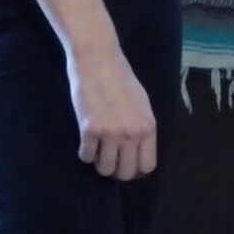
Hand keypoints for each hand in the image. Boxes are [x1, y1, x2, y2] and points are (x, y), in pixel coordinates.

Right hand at [66, 47, 156, 180]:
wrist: (99, 61)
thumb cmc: (121, 79)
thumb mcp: (142, 104)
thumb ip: (141, 128)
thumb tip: (138, 152)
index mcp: (148, 127)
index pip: (148, 165)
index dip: (136, 169)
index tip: (127, 164)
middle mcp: (132, 134)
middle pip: (126, 173)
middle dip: (117, 171)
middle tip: (110, 160)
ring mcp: (110, 134)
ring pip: (105, 170)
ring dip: (99, 163)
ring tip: (98, 149)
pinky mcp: (89, 130)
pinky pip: (86, 156)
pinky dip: (85, 152)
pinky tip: (86, 140)